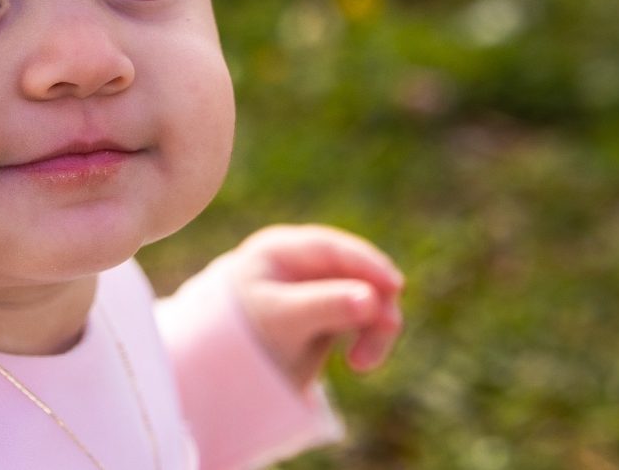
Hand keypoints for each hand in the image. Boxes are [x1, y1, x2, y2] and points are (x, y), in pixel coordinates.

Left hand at [232, 224, 403, 389]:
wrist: (223, 369)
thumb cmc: (241, 336)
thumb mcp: (281, 320)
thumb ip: (323, 307)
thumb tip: (372, 298)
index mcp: (280, 250)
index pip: (331, 248)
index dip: (367, 264)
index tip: (395, 286)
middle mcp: (301, 262)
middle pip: (356, 272)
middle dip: (374, 303)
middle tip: (385, 333)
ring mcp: (316, 285)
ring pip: (365, 297)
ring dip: (375, 328)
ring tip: (361, 365)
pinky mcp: (327, 311)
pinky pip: (362, 318)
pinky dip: (368, 338)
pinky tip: (358, 363)